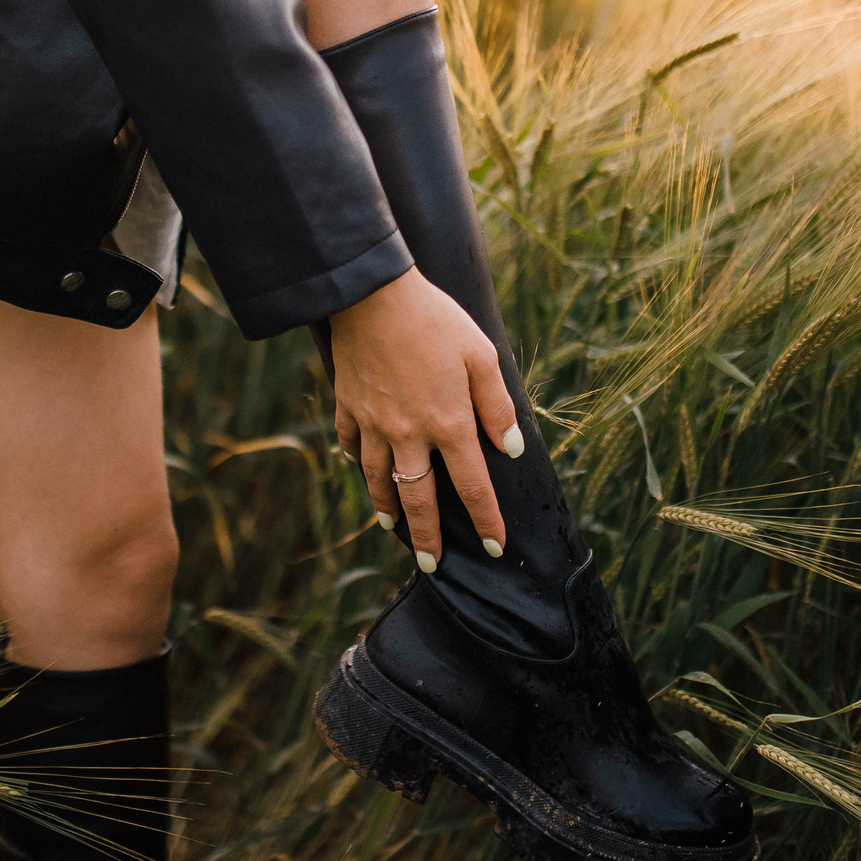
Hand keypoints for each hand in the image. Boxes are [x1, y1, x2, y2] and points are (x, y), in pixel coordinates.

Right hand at [328, 269, 521, 569]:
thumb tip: (511, 449)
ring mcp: (373, 424)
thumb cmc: (435, 320)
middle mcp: (409, 434)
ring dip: (388, 508)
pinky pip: (351, 444)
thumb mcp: (481, 355)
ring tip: (394, 527)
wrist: (373, 296)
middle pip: (419, 499)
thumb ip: (496, 406)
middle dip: (426, 538)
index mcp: (448, 424)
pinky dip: (356, 461)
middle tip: (430, 564)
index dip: (485, 520)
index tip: (495, 547)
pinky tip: (362, 469)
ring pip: (378, 480)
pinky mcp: (348, 406)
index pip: (472, 486)